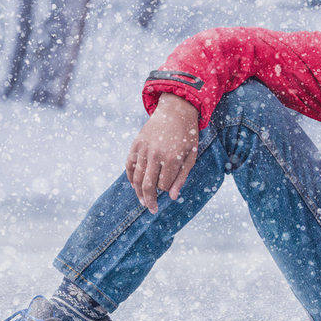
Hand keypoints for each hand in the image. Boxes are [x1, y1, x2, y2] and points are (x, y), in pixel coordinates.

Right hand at [127, 93, 199, 213]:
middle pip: (148, 185)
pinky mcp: (136, 144)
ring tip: (143, 202)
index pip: (164, 185)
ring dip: (138, 192)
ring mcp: (143, 149)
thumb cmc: (186, 134)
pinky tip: (134, 186)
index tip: (169, 188)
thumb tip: (173, 197)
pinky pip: (129, 165)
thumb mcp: (191, 155)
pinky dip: (130, 177)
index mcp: (171, 158)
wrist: (175, 110)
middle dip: (150, 200)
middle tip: (152, 210)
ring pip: (136, 177)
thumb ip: (182, 177)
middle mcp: (155, 154)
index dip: (167, 190)